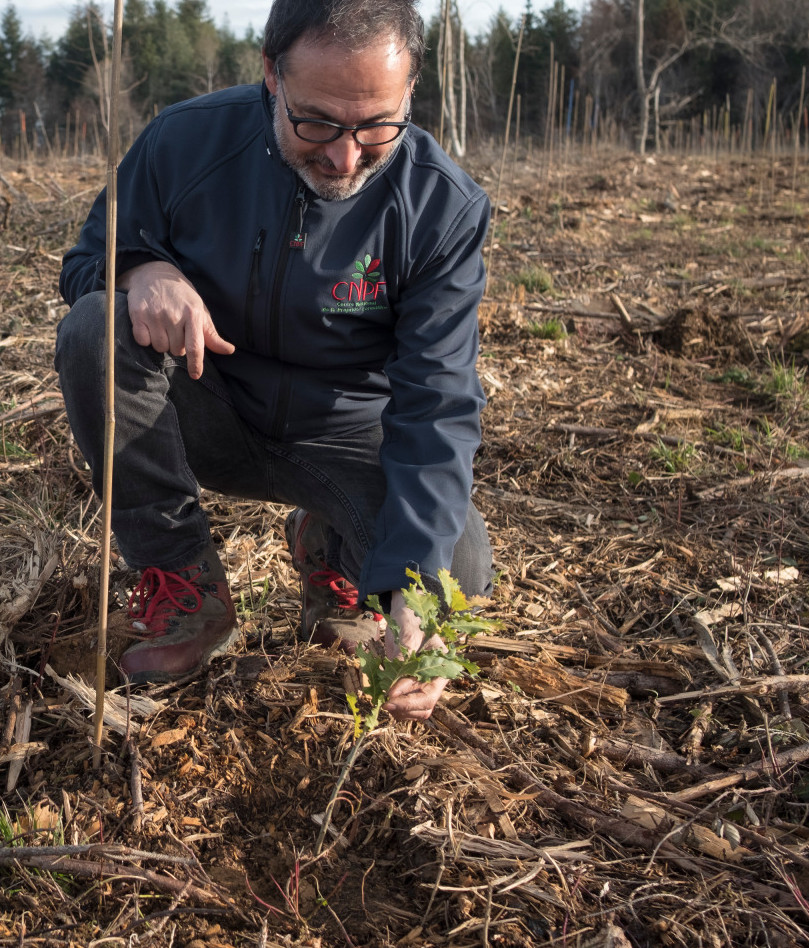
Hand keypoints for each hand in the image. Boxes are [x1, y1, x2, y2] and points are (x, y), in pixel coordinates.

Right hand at [118, 261, 234, 378]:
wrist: (154, 273)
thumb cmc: (182, 297)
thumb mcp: (200, 311)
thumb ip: (212, 334)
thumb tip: (229, 351)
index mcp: (193, 314)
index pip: (195, 346)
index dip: (195, 363)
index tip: (195, 375)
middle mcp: (174, 315)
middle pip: (176, 350)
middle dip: (176, 345)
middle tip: (174, 329)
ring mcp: (155, 314)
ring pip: (159, 348)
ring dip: (161, 342)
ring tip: (162, 327)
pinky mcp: (138, 314)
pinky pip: (142, 341)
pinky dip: (145, 338)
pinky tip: (149, 326)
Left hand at [381, 590, 447, 721]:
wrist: (404, 613)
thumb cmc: (411, 620)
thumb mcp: (408, 637)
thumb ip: (403, 663)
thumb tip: (394, 691)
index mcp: (441, 669)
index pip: (430, 696)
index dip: (410, 701)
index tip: (390, 697)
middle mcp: (433, 680)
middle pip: (423, 708)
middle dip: (404, 709)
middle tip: (384, 703)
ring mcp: (420, 684)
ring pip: (413, 711)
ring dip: (398, 710)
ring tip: (382, 699)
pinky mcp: (407, 685)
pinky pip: (402, 703)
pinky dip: (392, 703)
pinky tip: (381, 694)